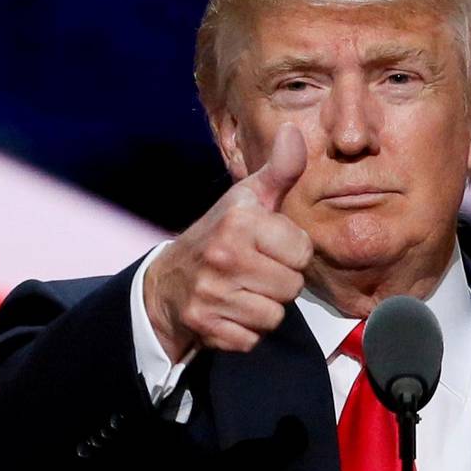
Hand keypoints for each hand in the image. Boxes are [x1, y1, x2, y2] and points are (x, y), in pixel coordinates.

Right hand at [143, 123, 312, 359]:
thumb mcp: (247, 199)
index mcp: (239, 221)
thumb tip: (293, 130)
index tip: (268, 246)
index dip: (291, 252)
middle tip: (255, 271)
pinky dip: (244, 331)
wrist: (168, 282)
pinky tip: (229, 311)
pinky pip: (252, 339)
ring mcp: (211, 293)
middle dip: (279, 282)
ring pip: (274, 316)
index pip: (302, 252)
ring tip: (243, 290)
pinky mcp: (204, 326)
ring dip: (263, 308)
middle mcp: (223, 255)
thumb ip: (279, 170)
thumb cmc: (220, 234)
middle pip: (292, 287)